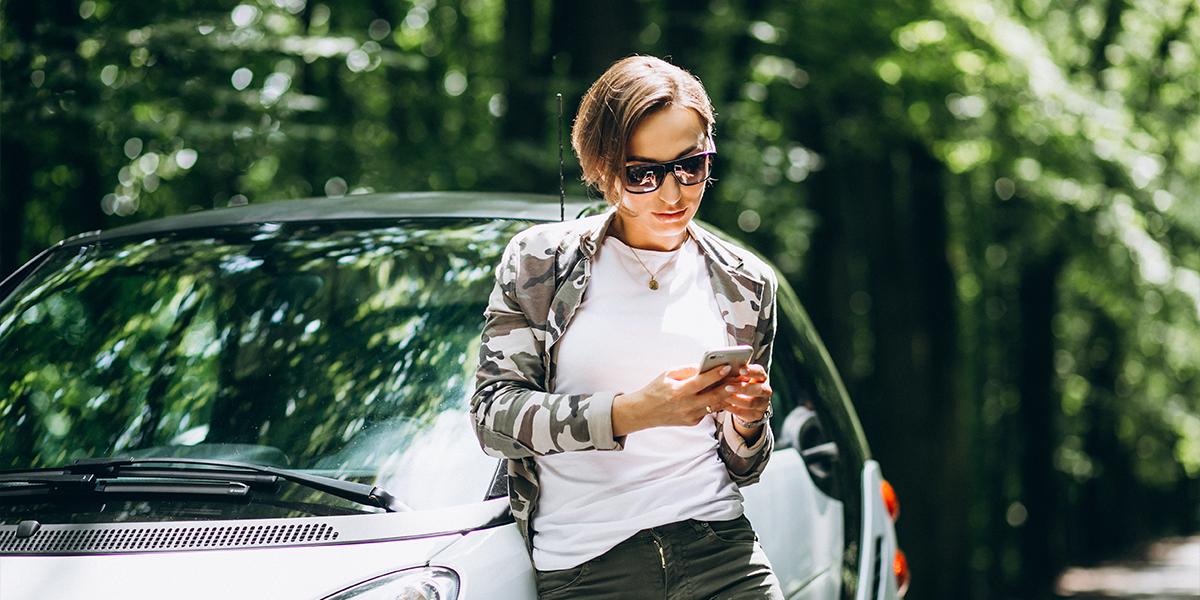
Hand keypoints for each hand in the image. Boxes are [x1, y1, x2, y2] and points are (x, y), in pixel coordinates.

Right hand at [612, 364, 733, 436]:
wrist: (644, 412)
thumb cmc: (655, 390)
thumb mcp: (668, 374)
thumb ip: (687, 369)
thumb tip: (705, 364)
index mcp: (678, 391)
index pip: (701, 382)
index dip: (715, 374)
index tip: (727, 366)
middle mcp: (686, 406)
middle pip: (713, 396)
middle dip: (729, 385)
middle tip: (740, 377)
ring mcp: (690, 416)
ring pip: (715, 405)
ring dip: (727, 395)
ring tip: (737, 384)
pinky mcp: (693, 422)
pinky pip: (708, 410)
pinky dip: (717, 401)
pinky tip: (725, 393)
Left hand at [717, 363, 771, 432]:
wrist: (748, 405)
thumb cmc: (741, 386)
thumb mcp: (740, 378)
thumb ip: (734, 374)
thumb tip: (720, 369)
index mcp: (761, 378)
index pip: (760, 372)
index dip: (751, 371)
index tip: (740, 370)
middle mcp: (765, 391)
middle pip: (758, 389)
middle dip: (742, 388)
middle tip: (728, 387)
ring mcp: (762, 404)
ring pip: (750, 403)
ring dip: (735, 399)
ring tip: (722, 396)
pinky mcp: (756, 415)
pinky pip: (743, 412)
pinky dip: (731, 408)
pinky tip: (722, 404)